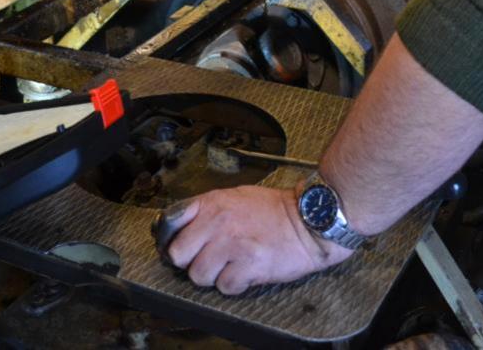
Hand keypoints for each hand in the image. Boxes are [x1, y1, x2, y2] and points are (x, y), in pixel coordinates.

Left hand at [155, 185, 352, 295]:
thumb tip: (184, 226)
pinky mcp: (248, 266)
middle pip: (179, 256)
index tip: (185, 246)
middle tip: (211, 260)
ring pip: (199, 275)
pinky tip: (247, 272)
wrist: (310, 221)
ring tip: (232, 266)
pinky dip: (235, 285)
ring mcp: (232, 244)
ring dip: (214, 276)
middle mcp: (218, 222)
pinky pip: (224, 287)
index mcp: (212, 203)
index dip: (176, 239)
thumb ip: (209, 209)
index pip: (172, 224)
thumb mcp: (236, 196)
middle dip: (193, 261)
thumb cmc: (275, 210)